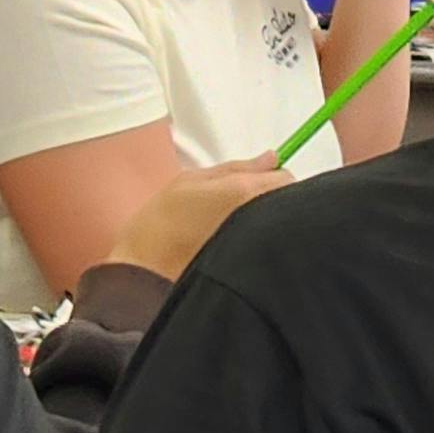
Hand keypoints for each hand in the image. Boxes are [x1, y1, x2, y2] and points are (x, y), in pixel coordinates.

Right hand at [100, 157, 291, 281]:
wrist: (145, 274)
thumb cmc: (161, 225)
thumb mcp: (191, 181)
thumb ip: (237, 167)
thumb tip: (271, 158)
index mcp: (244, 193)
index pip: (286, 178)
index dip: (272, 179)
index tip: (255, 184)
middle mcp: (258, 221)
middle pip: (288, 205)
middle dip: (271, 202)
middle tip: (241, 208)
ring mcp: (258, 247)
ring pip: (279, 228)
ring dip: (266, 225)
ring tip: (233, 231)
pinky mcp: (255, 271)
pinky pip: (268, 251)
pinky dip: (260, 248)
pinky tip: (234, 251)